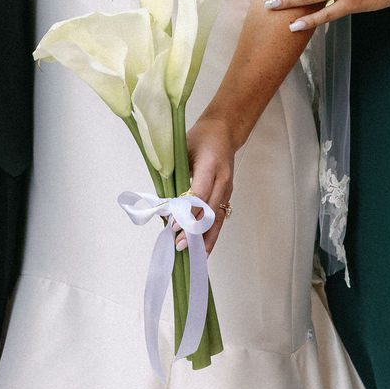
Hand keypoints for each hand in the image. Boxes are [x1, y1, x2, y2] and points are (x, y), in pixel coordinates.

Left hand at [184, 116, 236, 253]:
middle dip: (195, 230)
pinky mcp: (227, 195)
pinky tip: (204, 249)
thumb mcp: (182, 149)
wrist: (223, 131)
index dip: (186, 212)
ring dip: (206, 238)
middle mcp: (223, 179)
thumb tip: (162, 203)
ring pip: (218, 219)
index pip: (199, 193)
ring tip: (195, 257)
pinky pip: (220, 218)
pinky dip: (211, 234)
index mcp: (211, 164)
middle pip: (210, 210)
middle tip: (179, 245)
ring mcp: (227, 188)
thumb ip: (174, 173)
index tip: (173, 226)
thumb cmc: (199, 138)